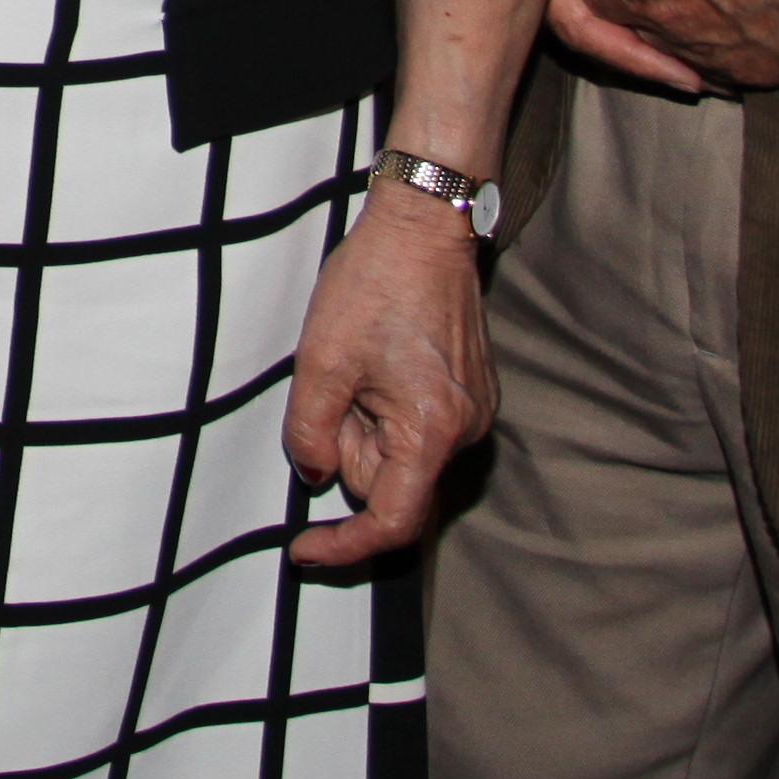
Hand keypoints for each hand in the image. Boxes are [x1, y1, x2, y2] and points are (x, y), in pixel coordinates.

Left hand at [283, 196, 487, 566]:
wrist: (423, 228)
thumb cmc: (374, 285)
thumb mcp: (321, 360)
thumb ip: (310, 432)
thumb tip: (315, 476)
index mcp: (432, 431)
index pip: (393, 521)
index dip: (345, 545)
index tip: (303, 550)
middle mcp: (467, 432)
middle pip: (393, 484)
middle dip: (350, 451)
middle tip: (334, 387)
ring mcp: (475, 413)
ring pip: (402, 457)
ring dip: (367, 428)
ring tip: (358, 365)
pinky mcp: (472, 395)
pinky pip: (418, 431)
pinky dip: (387, 412)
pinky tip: (377, 363)